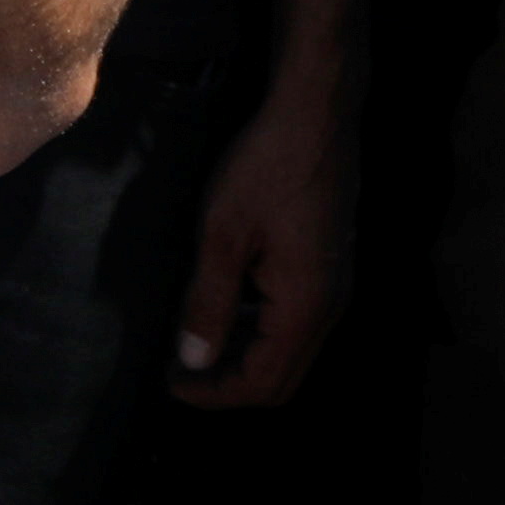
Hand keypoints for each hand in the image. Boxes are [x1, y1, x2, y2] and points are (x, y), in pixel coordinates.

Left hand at [167, 59, 356, 408]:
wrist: (316, 111)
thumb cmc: (266, 167)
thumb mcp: (224, 233)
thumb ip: (208, 302)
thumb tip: (193, 360)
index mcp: (305, 308)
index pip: (262, 383)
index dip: (214, 393)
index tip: (170, 383)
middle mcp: (329, 308)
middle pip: (282, 378)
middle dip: (229, 384)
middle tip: (180, 369)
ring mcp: (334, 286)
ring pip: (289, 350)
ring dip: (243, 355)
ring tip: (194, 339)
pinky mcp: (329, 265)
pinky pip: (294, 320)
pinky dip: (258, 328)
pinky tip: (224, 304)